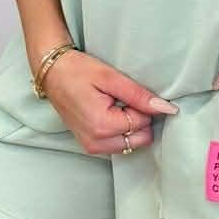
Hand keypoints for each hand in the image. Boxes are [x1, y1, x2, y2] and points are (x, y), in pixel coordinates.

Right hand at [40, 49, 178, 155]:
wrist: (51, 73)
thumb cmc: (77, 71)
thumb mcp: (111, 78)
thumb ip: (139, 96)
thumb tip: (166, 109)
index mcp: (102, 126)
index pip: (143, 122)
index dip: (141, 105)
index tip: (126, 92)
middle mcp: (97, 142)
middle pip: (140, 139)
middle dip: (138, 119)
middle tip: (121, 100)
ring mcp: (92, 147)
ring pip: (131, 144)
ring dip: (129, 127)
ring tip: (113, 106)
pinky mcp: (89, 146)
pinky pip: (118, 145)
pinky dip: (120, 131)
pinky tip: (109, 114)